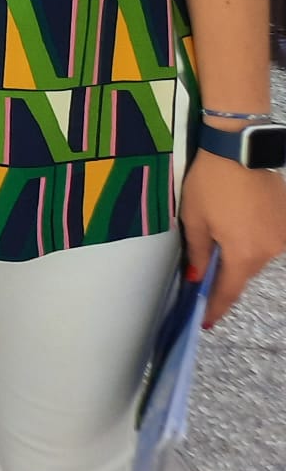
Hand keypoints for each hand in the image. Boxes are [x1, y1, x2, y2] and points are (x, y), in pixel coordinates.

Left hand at [180, 138, 285, 326]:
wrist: (239, 149)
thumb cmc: (210, 184)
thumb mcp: (194, 218)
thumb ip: (196, 252)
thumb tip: (196, 277)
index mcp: (243, 255)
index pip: (228, 290)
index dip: (216, 307)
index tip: (206, 321)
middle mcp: (269, 251)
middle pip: (244, 270)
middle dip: (225, 269)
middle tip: (206, 262)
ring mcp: (283, 236)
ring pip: (257, 253)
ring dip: (241, 248)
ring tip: (224, 223)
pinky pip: (268, 237)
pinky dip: (253, 233)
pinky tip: (240, 215)